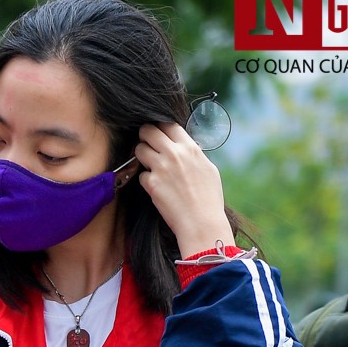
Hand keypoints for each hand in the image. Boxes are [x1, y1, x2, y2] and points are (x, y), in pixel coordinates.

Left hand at [132, 122, 231, 257]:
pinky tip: (156, 188)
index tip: (158, 133)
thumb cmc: (208, 199)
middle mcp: (174, 154)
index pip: (168, 124)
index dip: (160, 127)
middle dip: (144, 135)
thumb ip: (193, 155)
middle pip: (148, 130)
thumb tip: (186, 148)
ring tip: (149, 166)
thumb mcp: (208, 169)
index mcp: (190, 148)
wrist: (201, 222)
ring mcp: (161, 168)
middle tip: (146, 144)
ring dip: (141, 156)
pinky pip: (140, 175)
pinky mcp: (151, 184)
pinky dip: (145, 181)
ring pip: (139, 149)